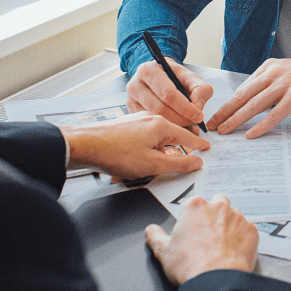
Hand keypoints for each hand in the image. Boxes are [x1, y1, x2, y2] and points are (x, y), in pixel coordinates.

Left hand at [61, 113, 209, 179]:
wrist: (83, 146)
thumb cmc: (115, 153)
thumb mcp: (153, 164)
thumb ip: (178, 164)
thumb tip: (196, 162)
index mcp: (161, 125)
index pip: (187, 136)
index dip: (198, 144)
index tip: (206, 148)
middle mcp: (150, 119)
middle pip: (171, 138)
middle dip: (173, 153)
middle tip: (180, 164)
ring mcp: (136, 123)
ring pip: (154, 141)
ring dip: (154, 156)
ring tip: (146, 170)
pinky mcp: (124, 128)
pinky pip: (142, 141)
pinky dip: (142, 153)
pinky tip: (133, 164)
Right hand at [126, 57, 213, 128]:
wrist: (159, 75)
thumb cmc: (174, 76)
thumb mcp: (191, 77)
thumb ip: (200, 88)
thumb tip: (198, 106)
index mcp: (149, 71)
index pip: (168, 93)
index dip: (185, 107)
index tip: (198, 116)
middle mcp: (135, 84)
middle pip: (159, 108)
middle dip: (180, 119)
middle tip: (194, 124)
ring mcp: (131, 99)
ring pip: (153, 118)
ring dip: (173, 126)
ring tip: (187, 127)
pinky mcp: (131, 111)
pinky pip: (148, 124)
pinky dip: (164, 128)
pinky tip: (175, 128)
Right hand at [145, 194, 258, 284]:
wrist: (215, 280)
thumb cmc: (191, 265)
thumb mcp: (163, 251)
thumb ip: (156, 236)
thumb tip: (151, 230)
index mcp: (195, 207)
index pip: (194, 203)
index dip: (193, 217)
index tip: (192, 228)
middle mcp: (218, 206)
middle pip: (218, 202)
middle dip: (214, 214)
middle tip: (208, 234)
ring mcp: (237, 217)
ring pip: (234, 215)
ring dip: (229, 226)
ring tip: (221, 245)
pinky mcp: (251, 230)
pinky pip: (247, 230)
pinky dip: (242, 238)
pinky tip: (233, 251)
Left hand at [208, 58, 290, 138]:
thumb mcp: (290, 74)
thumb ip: (272, 84)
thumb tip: (255, 103)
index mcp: (271, 66)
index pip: (243, 87)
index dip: (228, 103)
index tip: (217, 114)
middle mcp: (275, 72)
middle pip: (243, 95)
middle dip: (224, 112)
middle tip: (211, 125)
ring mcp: (285, 84)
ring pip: (253, 105)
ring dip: (236, 120)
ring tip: (224, 131)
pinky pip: (273, 114)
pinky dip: (260, 126)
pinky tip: (250, 134)